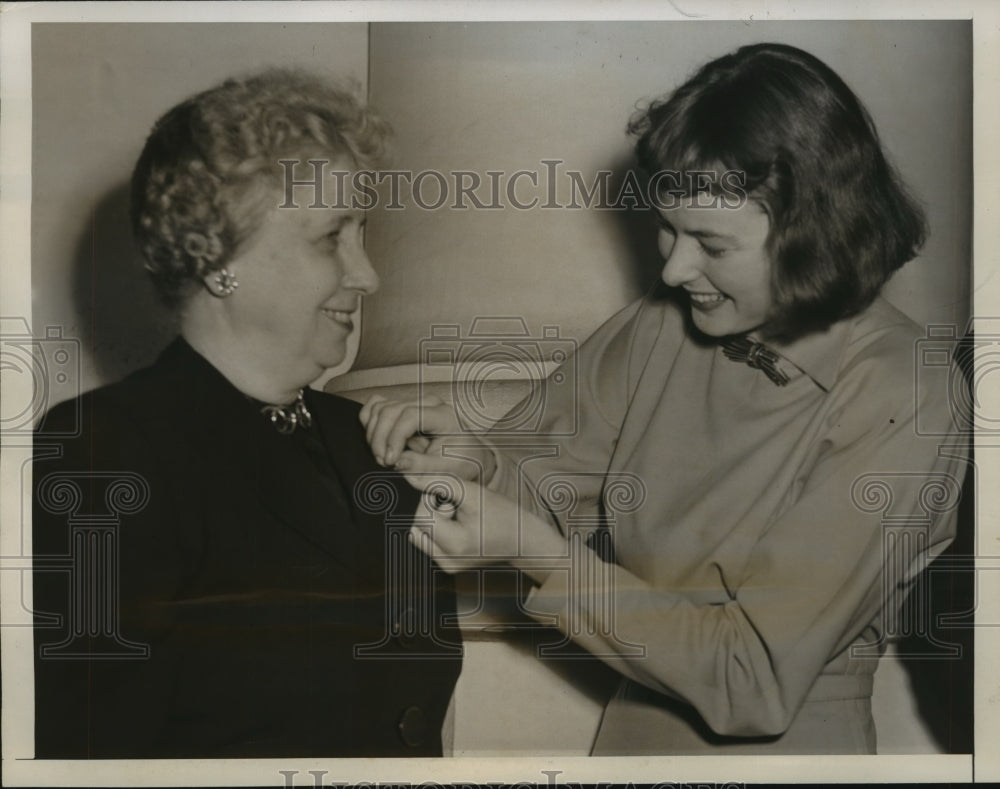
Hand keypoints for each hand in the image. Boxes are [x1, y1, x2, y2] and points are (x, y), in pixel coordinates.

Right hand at [360, 394, 494, 480]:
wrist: (471, 455)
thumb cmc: (463, 461)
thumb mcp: (449, 469)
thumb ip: (422, 466)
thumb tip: (396, 462)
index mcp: (444, 415)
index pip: (410, 416)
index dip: (394, 437)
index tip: (390, 461)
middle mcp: (428, 404)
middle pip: (391, 410)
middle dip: (380, 438)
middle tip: (383, 463)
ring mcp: (414, 403)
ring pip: (380, 407)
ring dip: (373, 433)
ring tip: (381, 456)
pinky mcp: (403, 409)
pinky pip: (377, 406)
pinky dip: (369, 422)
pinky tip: (375, 441)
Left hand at [405, 474, 566, 581]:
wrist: (524, 540)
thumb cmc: (502, 514)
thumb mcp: (472, 493)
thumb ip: (440, 483)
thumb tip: (410, 478)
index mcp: (454, 545)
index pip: (422, 517)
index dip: (431, 500)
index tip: (451, 496)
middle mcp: (447, 562)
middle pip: (419, 527)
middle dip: (433, 511)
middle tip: (459, 507)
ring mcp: (448, 568)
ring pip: (421, 535)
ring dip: (435, 522)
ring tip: (460, 519)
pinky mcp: (449, 568)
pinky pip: (430, 544)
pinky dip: (440, 532)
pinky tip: (460, 529)